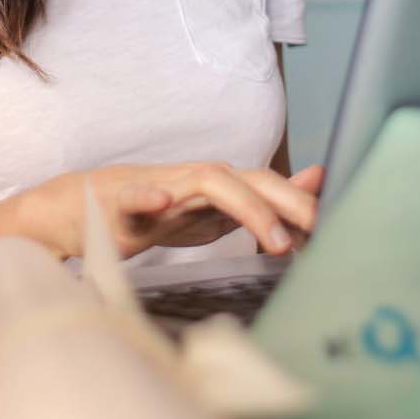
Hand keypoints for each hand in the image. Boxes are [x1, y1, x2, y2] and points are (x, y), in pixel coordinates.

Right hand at [21, 161, 324, 261]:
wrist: (83, 210)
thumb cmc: (154, 212)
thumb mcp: (214, 212)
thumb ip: (261, 201)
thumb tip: (317, 182)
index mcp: (219, 186)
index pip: (269, 187)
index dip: (302, 204)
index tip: (336, 230)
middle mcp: (196, 179)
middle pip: (249, 180)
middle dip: (288, 202)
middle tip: (320, 230)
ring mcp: (160, 186)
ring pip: (207, 183)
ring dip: (245, 207)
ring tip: (275, 239)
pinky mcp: (121, 201)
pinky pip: (135, 196)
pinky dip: (148, 197)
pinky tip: (161, 204)